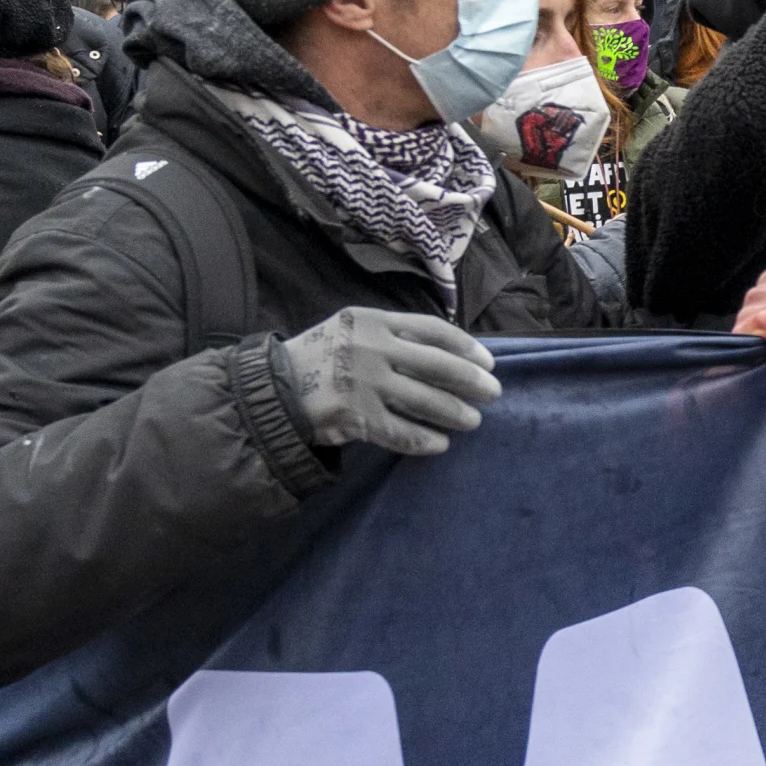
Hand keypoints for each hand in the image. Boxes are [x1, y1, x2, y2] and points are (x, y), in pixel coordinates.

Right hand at [273, 307, 500, 457]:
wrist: (272, 391)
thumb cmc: (320, 357)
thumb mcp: (353, 330)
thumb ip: (393, 335)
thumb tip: (451, 353)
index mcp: (373, 321)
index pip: (434, 330)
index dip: (467, 348)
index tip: (489, 363)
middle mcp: (371, 348)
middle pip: (439, 366)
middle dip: (473, 383)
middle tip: (493, 394)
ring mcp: (363, 384)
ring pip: (427, 401)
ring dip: (456, 414)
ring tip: (471, 421)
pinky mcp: (355, 417)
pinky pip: (403, 432)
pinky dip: (426, 440)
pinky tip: (440, 444)